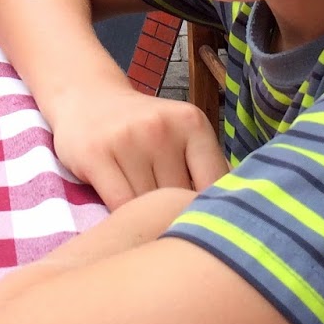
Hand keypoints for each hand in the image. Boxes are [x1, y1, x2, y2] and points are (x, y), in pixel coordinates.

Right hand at [46, 86, 226, 210]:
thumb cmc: (142, 128)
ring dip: (144, 218)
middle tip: (162, 219)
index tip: (199, 226)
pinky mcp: (95, 154)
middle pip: (177, 199)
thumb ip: (205, 169)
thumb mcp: (181, 134)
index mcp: (192, 122)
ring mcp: (127, 139)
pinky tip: (121, 215)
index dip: (207, 213)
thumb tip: (236, 216)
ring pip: (148, 206)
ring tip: (139, 214)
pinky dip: (122, 218)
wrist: (87, 98)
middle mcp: (161, 127)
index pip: (213, 186)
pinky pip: (119, 205)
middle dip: (171, 216)